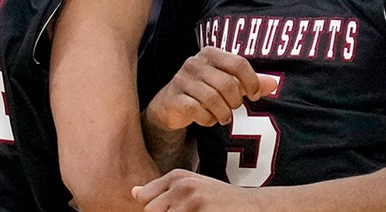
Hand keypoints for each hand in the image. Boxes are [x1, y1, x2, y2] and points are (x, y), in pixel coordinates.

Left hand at [132, 169, 263, 211]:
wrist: (251, 206)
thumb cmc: (218, 200)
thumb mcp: (190, 187)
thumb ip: (162, 190)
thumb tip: (133, 193)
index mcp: (176, 176)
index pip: (144, 199)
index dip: (155, 210)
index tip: (172, 209)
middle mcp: (181, 185)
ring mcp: (191, 201)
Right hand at [144, 46, 278, 130]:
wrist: (170, 105)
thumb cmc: (204, 90)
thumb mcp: (227, 83)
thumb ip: (249, 82)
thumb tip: (275, 83)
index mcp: (210, 53)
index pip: (238, 63)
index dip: (252, 82)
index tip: (255, 96)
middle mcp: (195, 62)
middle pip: (227, 83)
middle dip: (235, 101)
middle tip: (234, 109)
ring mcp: (182, 79)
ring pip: (212, 99)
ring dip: (222, 113)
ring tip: (223, 117)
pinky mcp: (174, 97)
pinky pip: (196, 110)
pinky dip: (206, 119)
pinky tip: (208, 119)